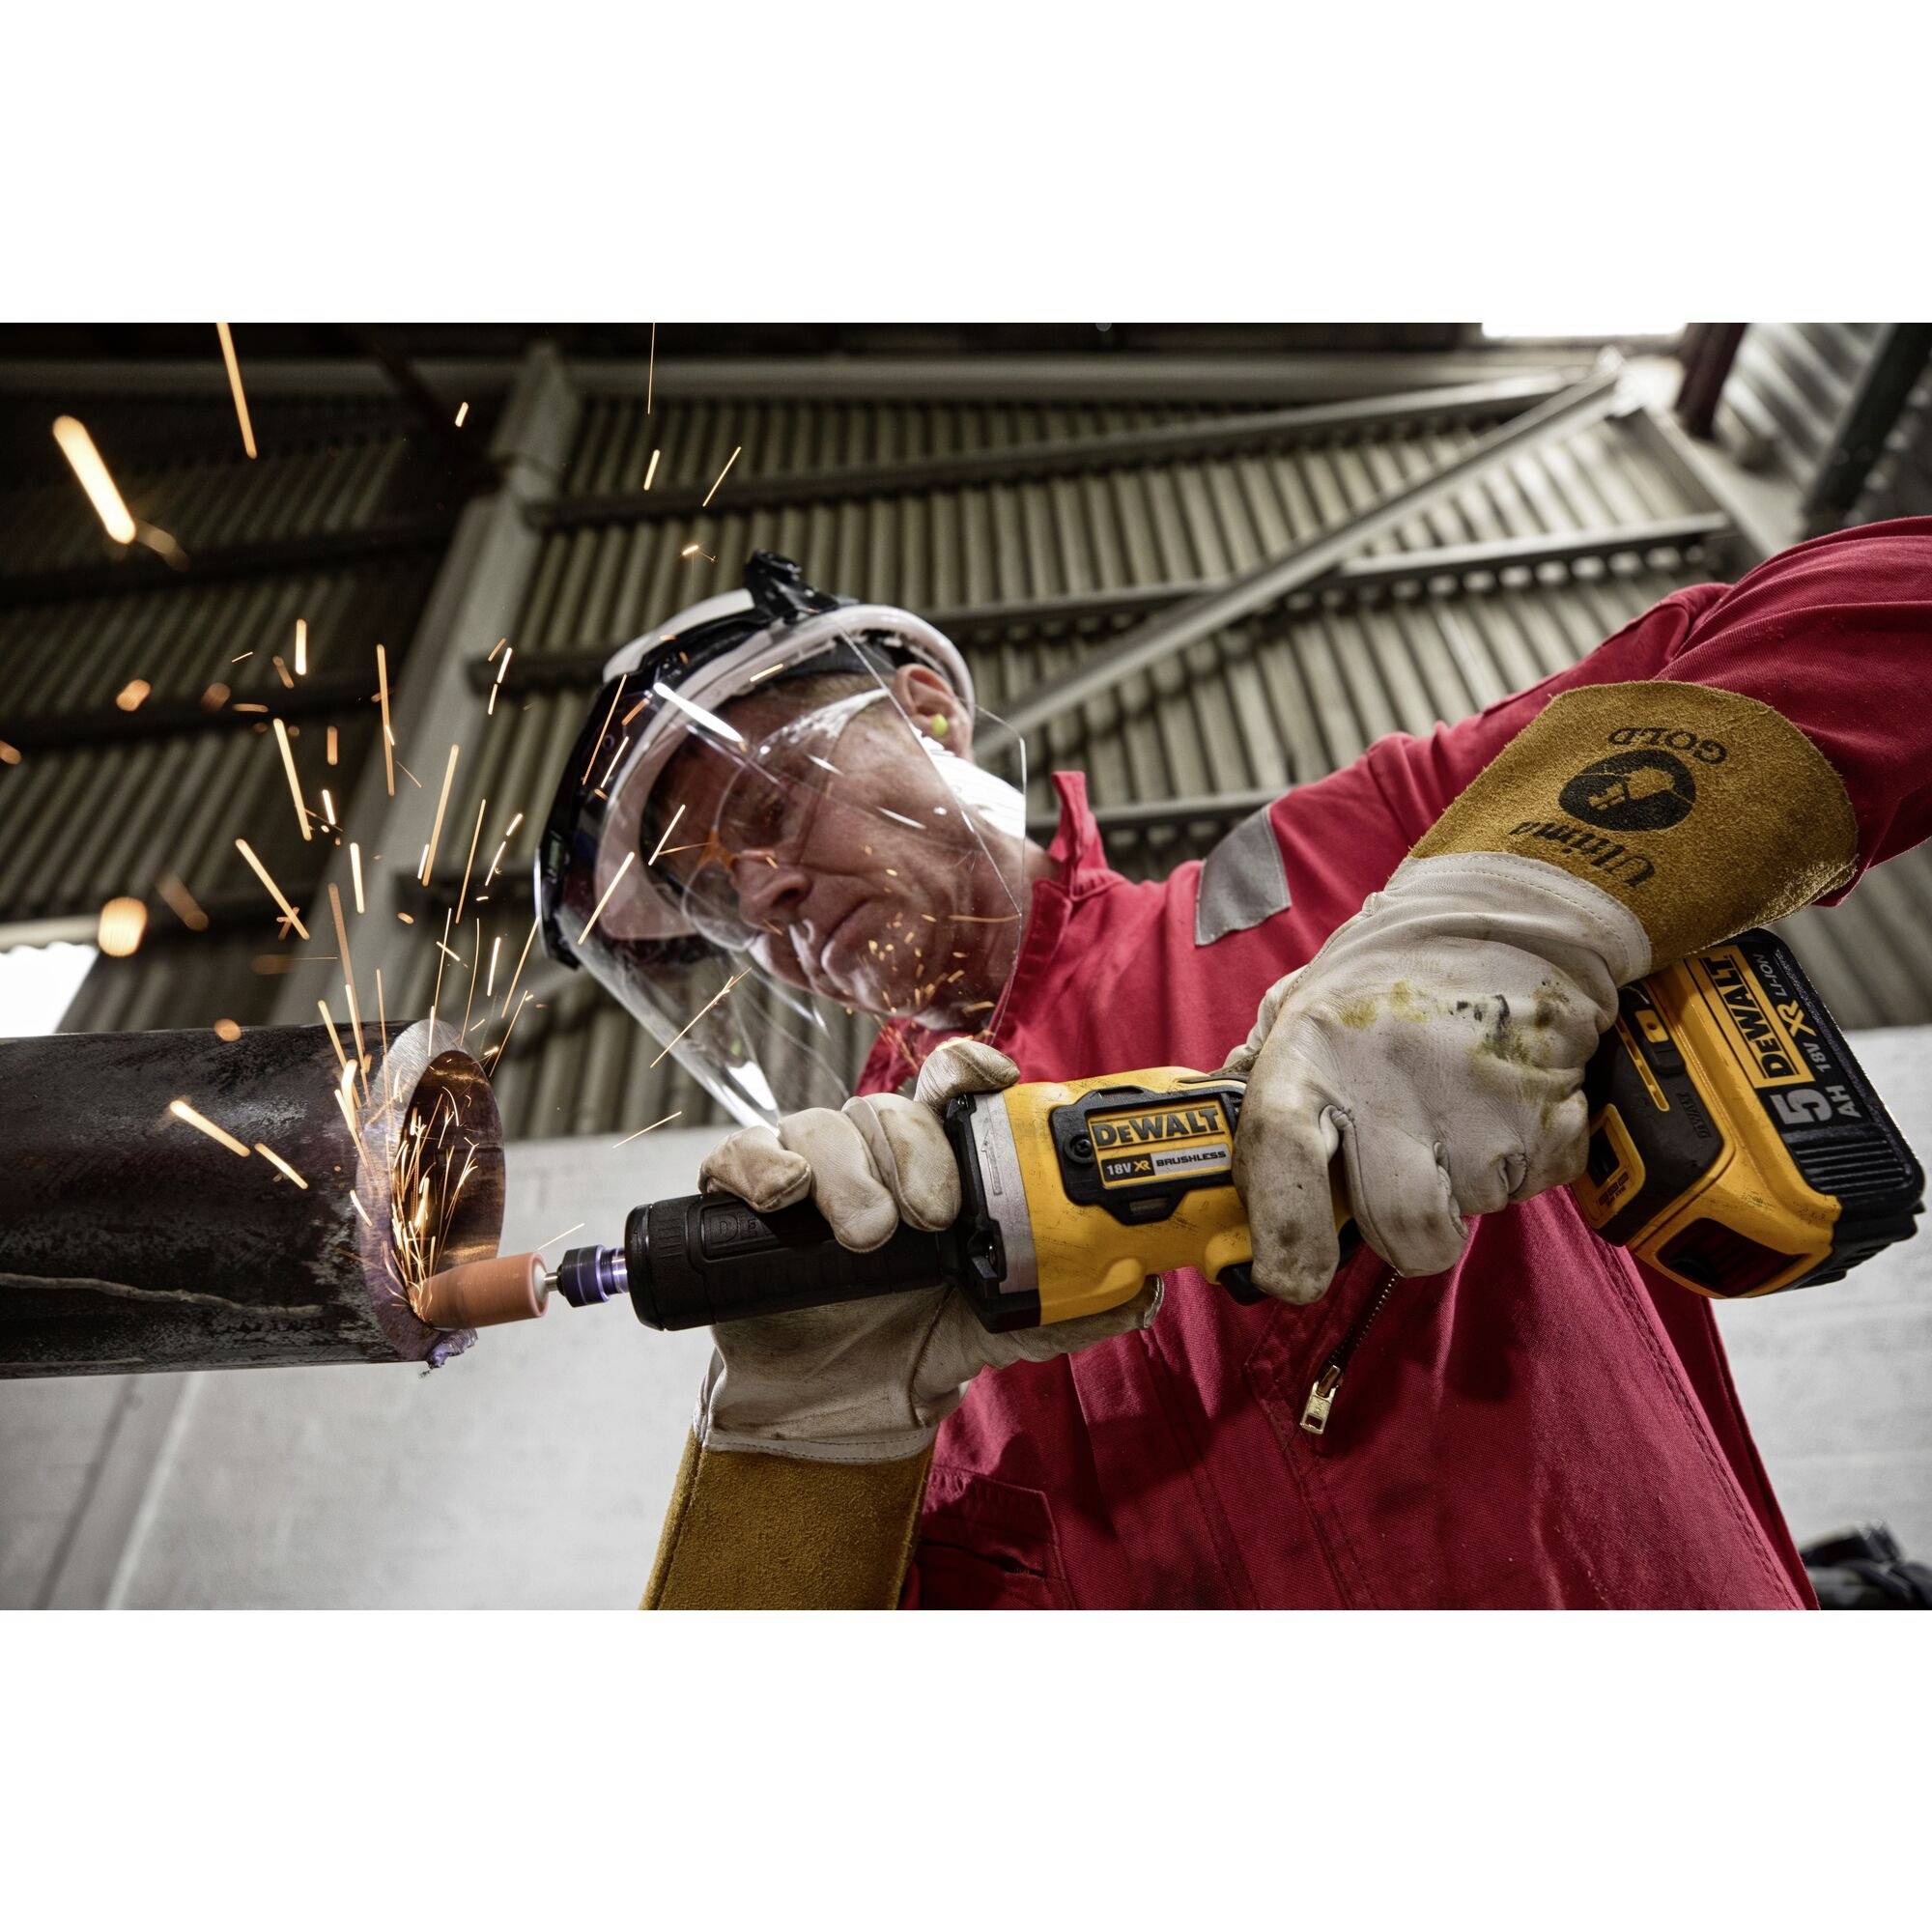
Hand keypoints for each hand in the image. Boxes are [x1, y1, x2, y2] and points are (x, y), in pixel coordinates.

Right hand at [694, 1038, 1161, 1461]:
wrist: (832, 1413)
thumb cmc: (913, 1342)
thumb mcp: (996, 1329)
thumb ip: (1064, 1309)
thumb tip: (1144, 1292)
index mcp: (936, 1164)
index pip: (951, 1086)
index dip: (970, 1068)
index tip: (996, 1079)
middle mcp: (873, 1154)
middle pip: (892, 1107)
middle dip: (916, 1152)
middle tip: (934, 1216)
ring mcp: (808, 1171)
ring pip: (826, 1125)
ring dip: (850, 1172)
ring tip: (869, 1235)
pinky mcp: (742, 1200)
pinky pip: (745, 1151)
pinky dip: (763, 1162)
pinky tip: (785, 1195)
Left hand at [1225, 851, 1647, 1304]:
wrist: (1514, 920)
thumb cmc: (1392, 973)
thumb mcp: (1304, 1001)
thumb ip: (1258, 1068)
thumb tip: (1205, 1130)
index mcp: (1312, 1053)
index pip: (1281, 1150)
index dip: (1283, 1230)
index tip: (1289, 1279)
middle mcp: (1390, 1088)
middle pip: (1399, 1229)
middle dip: (1402, 1233)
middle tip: (1403, 1187)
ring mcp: (1477, 1111)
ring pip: (1464, 1216)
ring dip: (1460, 1190)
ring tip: (1452, 1118)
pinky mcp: (1549, 1124)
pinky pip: (1527, 1186)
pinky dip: (1518, 1162)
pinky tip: (1499, 1105)